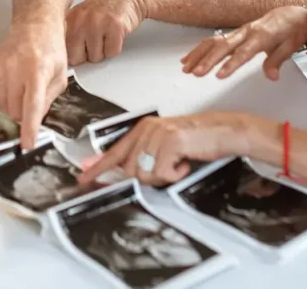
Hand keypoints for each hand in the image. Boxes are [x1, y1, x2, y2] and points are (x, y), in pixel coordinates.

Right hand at [0, 23, 68, 148]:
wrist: (33, 26)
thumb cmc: (49, 50)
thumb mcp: (61, 75)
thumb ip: (49, 99)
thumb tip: (34, 119)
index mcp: (38, 69)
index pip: (32, 105)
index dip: (29, 127)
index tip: (27, 143)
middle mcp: (15, 67)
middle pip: (14, 110)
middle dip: (23, 112)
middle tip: (31, 96)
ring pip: (2, 106)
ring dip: (13, 103)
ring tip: (22, 84)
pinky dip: (4, 95)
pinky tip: (12, 80)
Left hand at [64, 0, 145, 65]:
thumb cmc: (104, 9)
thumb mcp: (79, 18)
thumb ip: (69, 35)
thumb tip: (64, 58)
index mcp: (68, 19)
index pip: (62, 51)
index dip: (73, 55)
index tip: (79, 49)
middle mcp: (79, 20)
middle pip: (77, 58)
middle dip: (87, 56)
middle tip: (95, 40)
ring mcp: (96, 22)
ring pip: (95, 57)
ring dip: (103, 51)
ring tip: (106, 34)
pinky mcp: (114, 26)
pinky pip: (111, 52)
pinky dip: (115, 47)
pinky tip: (115, 34)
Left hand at [78, 113, 252, 187]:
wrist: (223, 131)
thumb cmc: (197, 141)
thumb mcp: (165, 146)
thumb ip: (142, 156)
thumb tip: (118, 171)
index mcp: (143, 128)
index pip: (115, 151)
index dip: (98, 167)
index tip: (83, 178)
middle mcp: (147, 129)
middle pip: (131, 170)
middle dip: (149, 177)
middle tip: (169, 169)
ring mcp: (158, 134)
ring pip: (145, 174)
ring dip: (164, 176)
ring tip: (178, 164)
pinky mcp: (171, 142)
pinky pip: (163, 173)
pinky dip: (176, 174)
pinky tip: (186, 163)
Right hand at [181, 5, 306, 80]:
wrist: (292, 15)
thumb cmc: (292, 32)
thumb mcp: (290, 47)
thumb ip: (277, 61)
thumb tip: (271, 77)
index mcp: (261, 36)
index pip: (243, 52)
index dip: (231, 64)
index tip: (219, 75)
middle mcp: (246, 32)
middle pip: (223, 46)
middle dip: (207, 60)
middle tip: (196, 73)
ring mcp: (238, 32)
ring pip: (214, 41)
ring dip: (198, 54)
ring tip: (186, 68)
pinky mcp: (234, 33)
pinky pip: (214, 40)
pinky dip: (199, 49)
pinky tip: (188, 59)